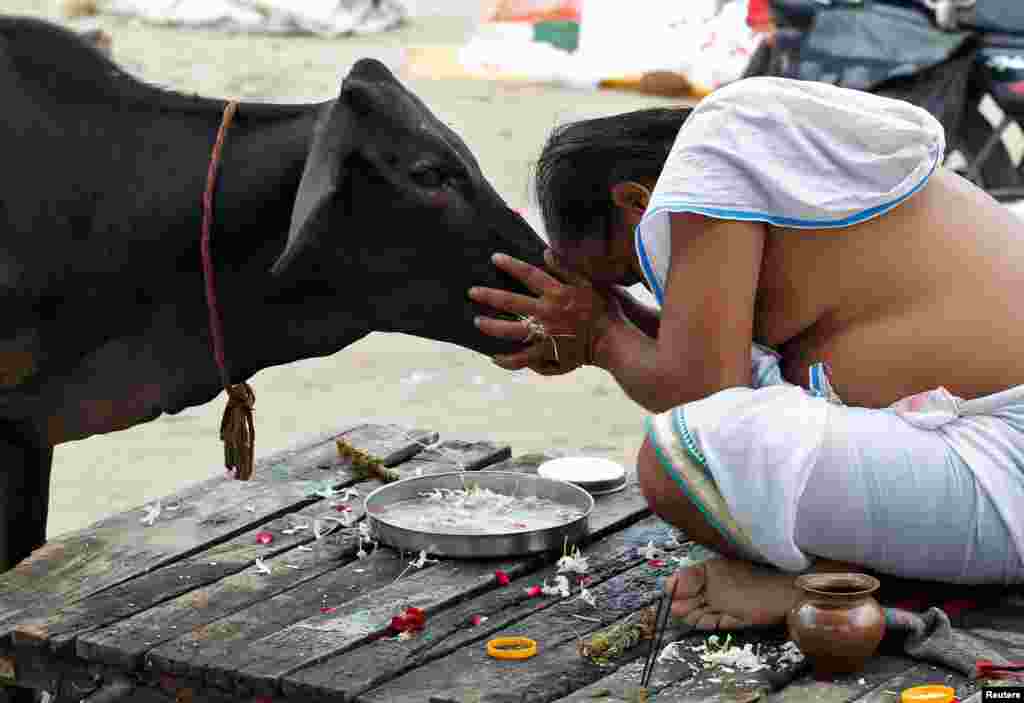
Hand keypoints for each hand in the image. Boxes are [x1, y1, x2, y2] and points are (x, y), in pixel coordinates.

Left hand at [469, 250, 619, 374]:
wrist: (614, 342)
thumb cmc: (606, 311)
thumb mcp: (592, 283)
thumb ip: (569, 268)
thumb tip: (547, 252)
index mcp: (557, 292)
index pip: (528, 275)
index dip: (511, 265)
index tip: (494, 258)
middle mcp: (547, 312)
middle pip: (511, 302)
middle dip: (489, 296)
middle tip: (472, 292)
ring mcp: (545, 334)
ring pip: (511, 331)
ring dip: (492, 326)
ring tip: (477, 322)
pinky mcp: (548, 353)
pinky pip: (523, 358)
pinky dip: (508, 360)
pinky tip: (495, 358)